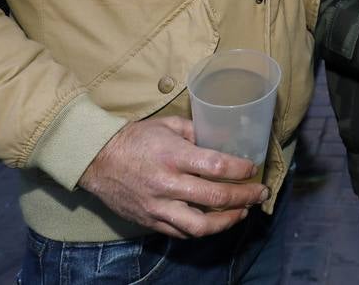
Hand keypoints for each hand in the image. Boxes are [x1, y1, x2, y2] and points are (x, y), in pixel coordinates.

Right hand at [77, 116, 268, 238]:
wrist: (97, 160)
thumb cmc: (135, 138)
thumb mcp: (168, 126)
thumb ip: (196, 132)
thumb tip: (221, 138)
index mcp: (174, 156)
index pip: (217, 167)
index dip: (241, 171)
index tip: (253, 169)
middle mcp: (169, 184)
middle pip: (216, 198)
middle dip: (245, 197)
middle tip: (261, 193)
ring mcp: (159, 207)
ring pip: (201, 225)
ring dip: (228, 221)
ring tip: (243, 212)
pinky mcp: (151, 221)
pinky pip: (182, 233)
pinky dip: (203, 229)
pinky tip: (217, 222)